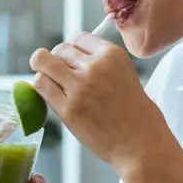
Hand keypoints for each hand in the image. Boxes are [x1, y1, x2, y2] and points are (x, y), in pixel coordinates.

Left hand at [30, 32, 163, 173]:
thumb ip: (102, 65)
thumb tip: (72, 60)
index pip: (78, 37)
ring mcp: (79, 87)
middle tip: (62, 76)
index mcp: (113, 55)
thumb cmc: (139, 116)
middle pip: (59, 49)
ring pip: (42, 63)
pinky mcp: (67, 109)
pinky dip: (42, 88)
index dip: (73, 49)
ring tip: (53, 84)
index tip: (74, 60)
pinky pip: (40, 86)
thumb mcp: (127, 76)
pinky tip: (51, 96)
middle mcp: (95, 66)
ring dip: (44, 71)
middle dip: (57, 60)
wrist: (142, 145)